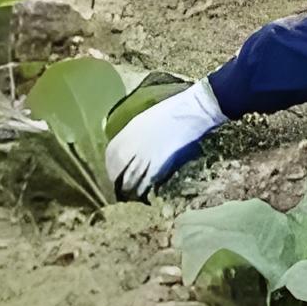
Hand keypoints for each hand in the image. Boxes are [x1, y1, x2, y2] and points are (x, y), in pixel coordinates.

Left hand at [103, 79, 222, 197]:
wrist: (195, 109)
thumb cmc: (176, 109)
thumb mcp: (148, 118)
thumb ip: (137, 133)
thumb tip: (133, 146)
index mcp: (130, 130)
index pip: (111, 154)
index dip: (110, 167)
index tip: (114, 174)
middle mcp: (134, 143)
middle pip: (118, 169)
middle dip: (117, 182)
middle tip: (121, 190)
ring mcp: (147, 154)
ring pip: (131, 178)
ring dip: (130, 189)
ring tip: (132, 197)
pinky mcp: (161, 163)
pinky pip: (147, 181)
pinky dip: (144, 189)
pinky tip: (146, 194)